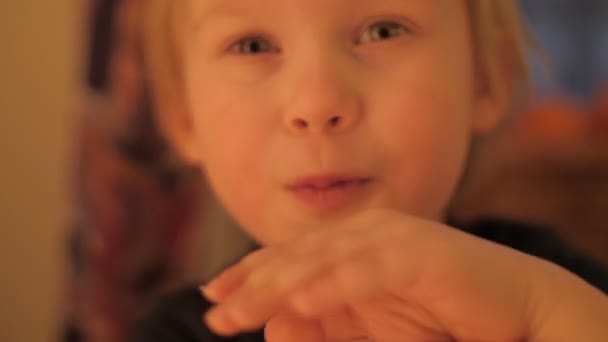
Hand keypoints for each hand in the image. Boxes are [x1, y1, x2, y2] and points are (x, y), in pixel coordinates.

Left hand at [201, 209, 607, 340]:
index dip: (250, 275)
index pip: (289, 258)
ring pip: (325, 260)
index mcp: (352, 245)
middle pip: (297, 257)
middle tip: (215, 312)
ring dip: (281, 286)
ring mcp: (394, 237)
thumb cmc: (440, 320)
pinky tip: (302, 302)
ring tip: (242, 311)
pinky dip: (336, 285)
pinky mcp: (423, 251)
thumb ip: (327, 325)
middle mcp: (367, 233)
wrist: (513, 312)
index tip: (215, 297)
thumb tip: (279, 320)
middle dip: (253, 285)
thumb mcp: (372, 330)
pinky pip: (371, 269)